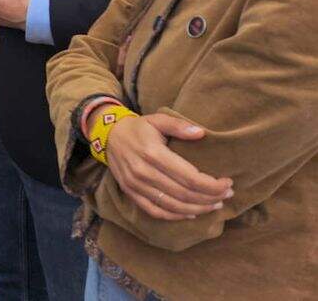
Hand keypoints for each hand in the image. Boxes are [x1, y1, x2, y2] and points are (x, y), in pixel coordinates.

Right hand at [105, 112, 232, 220]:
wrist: (108, 136)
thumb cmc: (138, 128)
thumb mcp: (157, 119)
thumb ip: (179, 125)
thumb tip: (201, 133)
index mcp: (153, 153)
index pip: (190, 177)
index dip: (212, 185)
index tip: (228, 183)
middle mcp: (143, 172)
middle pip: (185, 194)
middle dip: (210, 197)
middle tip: (227, 194)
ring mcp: (136, 185)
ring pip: (173, 205)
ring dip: (198, 208)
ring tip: (215, 204)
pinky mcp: (131, 193)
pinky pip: (156, 211)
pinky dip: (176, 216)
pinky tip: (192, 213)